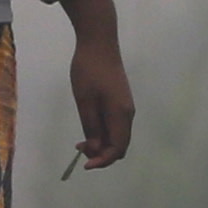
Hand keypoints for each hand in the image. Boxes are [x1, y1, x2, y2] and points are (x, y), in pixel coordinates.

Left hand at [63, 0, 133, 168]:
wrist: (99, 43)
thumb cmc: (88, 71)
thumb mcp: (85, 101)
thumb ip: (91, 127)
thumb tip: (96, 150)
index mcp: (121, 115)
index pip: (117, 148)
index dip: (102, 160)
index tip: (84, 164)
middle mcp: (128, 113)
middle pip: (120, 144)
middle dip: (102, 153)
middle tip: (80, 151)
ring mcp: (126, 106)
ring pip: (118, 135)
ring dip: (102, 143)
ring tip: (81, 143)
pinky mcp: (121, 100)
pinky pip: (115, 124)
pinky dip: (104, 132)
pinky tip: (89, 129)